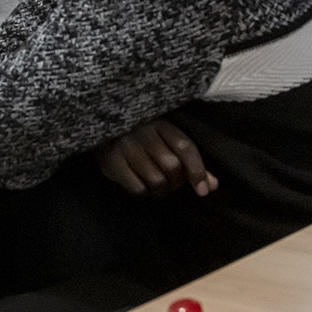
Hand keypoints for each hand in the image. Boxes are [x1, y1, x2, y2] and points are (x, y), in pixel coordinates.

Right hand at [96, 119, 217, 197]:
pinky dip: (145, 192)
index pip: (185, 148)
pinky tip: (143, 185)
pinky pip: (137, 188)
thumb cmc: (138, 131)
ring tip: (159, 185)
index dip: (197, 170)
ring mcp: (125, 148)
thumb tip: (212, 186)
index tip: (204, 189)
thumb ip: (188, 160)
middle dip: (177, 181)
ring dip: (162, 190)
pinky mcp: (111, 162)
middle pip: (172, 166)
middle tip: (173, 182)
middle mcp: (143, 133)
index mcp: (160, 123)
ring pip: (156, 181)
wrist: (99, 120)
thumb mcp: (164, 137)